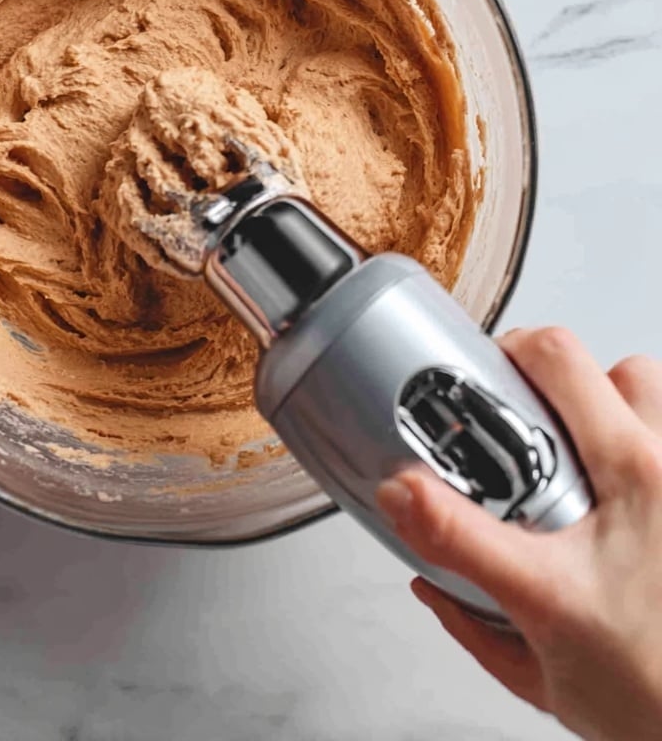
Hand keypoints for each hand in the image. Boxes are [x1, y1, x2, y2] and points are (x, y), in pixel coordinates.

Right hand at [376, 327, 661, 740]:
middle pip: (621, 368)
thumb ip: (458, 547)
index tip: (482, 384)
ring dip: (615, 412)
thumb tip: (403, 497)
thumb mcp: (536, 610)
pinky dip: (638, 451)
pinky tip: (613, 499)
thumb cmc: (650, 688)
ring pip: (656, 401)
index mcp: (635, 474)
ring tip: (576, 458)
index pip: (560, 357)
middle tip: (526, 424)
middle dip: (565, 385)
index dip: (510, 350)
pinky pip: (661, 445)